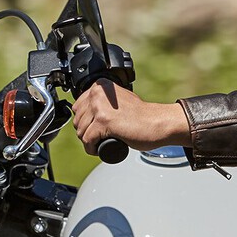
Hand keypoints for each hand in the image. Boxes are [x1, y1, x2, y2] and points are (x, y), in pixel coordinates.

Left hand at [72, 80, 192, 154]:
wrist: (158, 123)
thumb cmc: (142, 116)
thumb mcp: (119, 100)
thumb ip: (104, 101)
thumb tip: (87, 112)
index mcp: (100, 86)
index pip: (78, 107)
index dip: (85, 121)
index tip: (95, 128)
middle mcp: (98, 94)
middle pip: (78, 120)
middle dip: (86, 132)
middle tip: (100, 138)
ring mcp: (100, 107)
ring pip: (81, 131)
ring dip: (89, 142)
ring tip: (102, 143)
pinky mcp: (104, 122)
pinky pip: (88, 140)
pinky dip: (91, 148)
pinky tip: (99, 149)